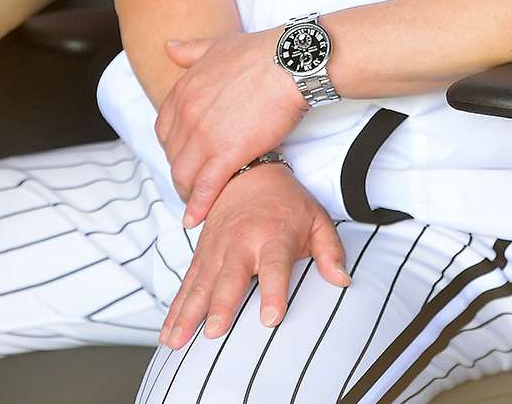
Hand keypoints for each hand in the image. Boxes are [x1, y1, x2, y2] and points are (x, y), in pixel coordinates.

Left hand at [156, 30, 307, 226]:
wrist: (290, 63)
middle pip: (173, 155)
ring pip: (185, 175)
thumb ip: (190, 50)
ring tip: (197, 202)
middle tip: (193, 182)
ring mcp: (205, 135)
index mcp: (183, 90)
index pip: (164, 130)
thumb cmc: (261, 53)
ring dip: (188, 192)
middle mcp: (187, 113)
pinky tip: (195, 218)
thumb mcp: (217, 45)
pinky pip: (206, 187)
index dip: (174, 147)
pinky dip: (199, 206)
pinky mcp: (227, 154)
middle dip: (182, 170)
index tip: (185, 156)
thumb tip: (169, 47)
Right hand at [157, 164, 348, 348]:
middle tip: (214, 331)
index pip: (275, 267)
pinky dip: (176, 308)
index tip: (270, 318)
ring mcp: (218, 247)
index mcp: (274, 235)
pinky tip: (169, 332)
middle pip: (231, 276)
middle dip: (221, 304)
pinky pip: (187, 283)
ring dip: (188, 312)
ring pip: (201, 283)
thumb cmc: (287, 202)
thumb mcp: (317, 219)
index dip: (273, 292)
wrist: (250, 171)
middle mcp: (242, 241)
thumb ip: (330, 251)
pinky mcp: (202, 252)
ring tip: (178, 340)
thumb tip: (343, 280)